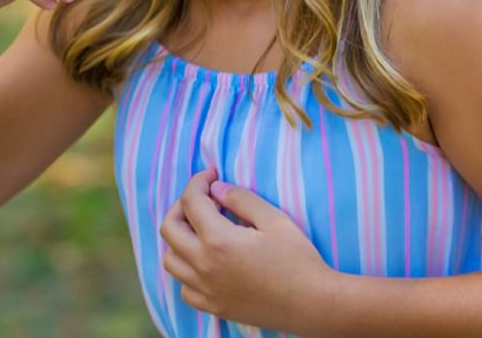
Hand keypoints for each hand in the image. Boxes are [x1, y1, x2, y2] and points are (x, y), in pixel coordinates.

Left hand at [159, 167, 334, 331]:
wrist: (312, 304)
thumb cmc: (299, 259)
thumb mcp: (275, 220)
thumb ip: (241, 199)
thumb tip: (216, 189)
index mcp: (219, 241)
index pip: (191, 201)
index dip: (198, 181)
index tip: (212, 175)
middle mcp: (204, 266)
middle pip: (169, 228)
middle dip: (181, 205)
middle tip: (203, 198)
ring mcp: (206, 290)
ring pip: (170, 260)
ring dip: (179, 239)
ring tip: (201, 230)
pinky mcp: (213, 307)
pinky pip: (184, 288)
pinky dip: (188, 271)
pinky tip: (207, 262)